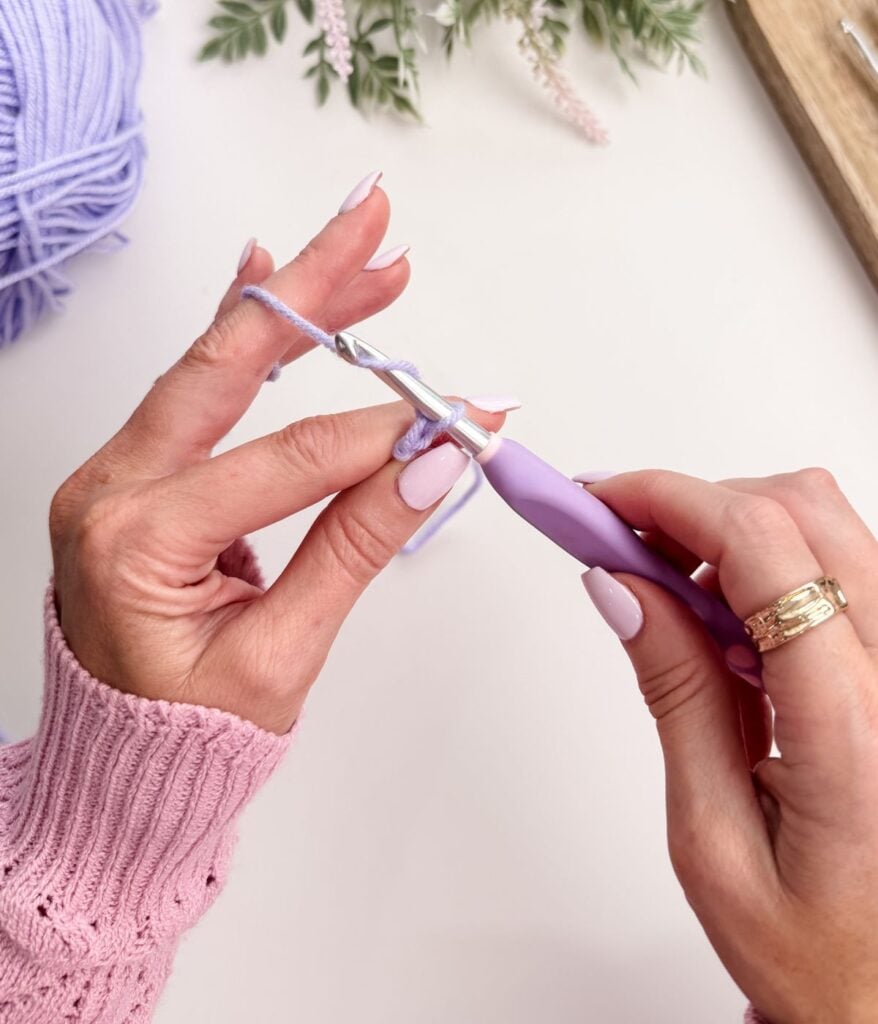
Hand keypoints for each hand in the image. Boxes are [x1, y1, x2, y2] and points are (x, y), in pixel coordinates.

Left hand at [49, 184, 503, 734]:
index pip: (289, 461)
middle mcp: (110, 488)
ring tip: (363, 254)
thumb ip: (353, 549)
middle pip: (226, 365)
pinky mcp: (138, 477)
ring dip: (292, 307)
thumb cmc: (188, 735)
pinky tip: (270, 282)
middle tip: (375, 224)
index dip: (385, 436)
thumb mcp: (280, 658)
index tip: (460, 420)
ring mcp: (116, 476)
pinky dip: (245, 343)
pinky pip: (195, 393)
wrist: (120, 767)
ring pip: (212, 366)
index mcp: (134, 540)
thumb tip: (431, 467)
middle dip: (313, 290)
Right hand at [581, 469, 877, 1023]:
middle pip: (802, 510)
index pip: (764, 549)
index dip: (669, 500)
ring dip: (732, 532)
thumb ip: (676, 696)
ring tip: (671, 593)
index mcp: (859, 729)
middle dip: (694, 504)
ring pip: (826, 524)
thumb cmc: (822, 952)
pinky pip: (842, 565)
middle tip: (621, 541)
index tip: (600, 502)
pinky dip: (769, 563)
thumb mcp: (713, 837)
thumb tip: (624, 588)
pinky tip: (727, 620)